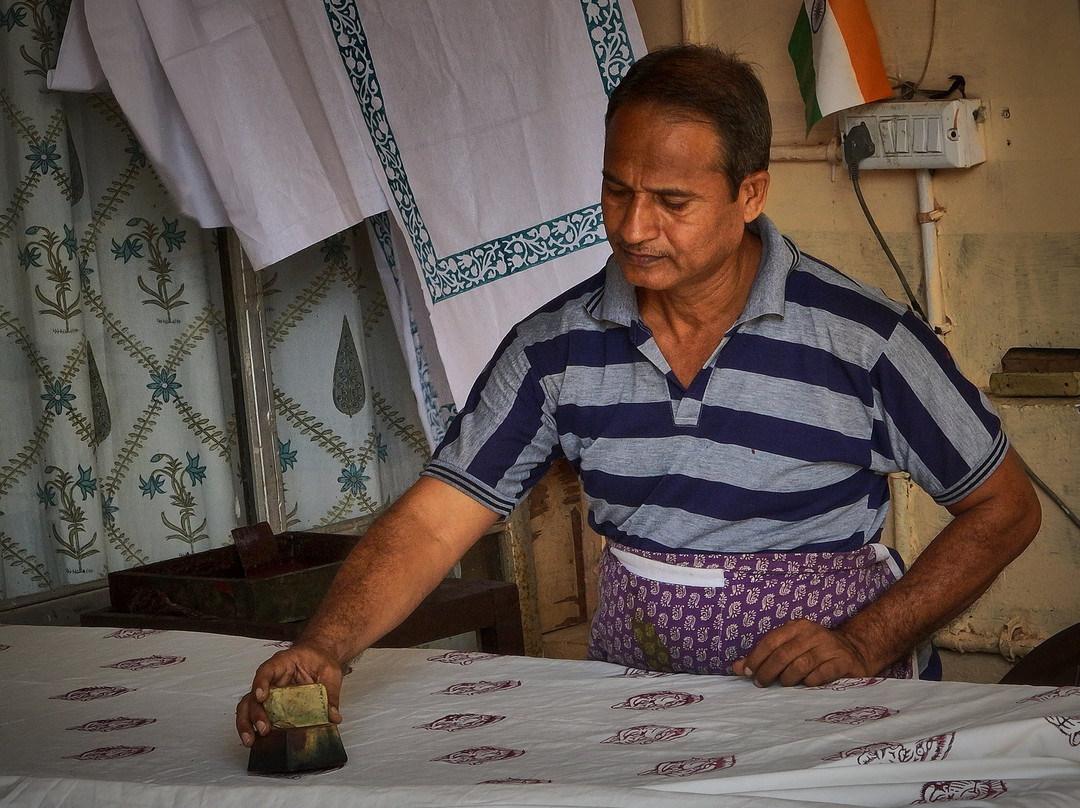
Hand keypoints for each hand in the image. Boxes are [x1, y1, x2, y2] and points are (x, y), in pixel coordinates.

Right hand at [235, 641, 342, 746]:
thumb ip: (330, 693)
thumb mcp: (330, 672)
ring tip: (251, 740)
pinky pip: (257, 715)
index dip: (260, 683)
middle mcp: (271, 679)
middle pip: (253, 694)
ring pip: (248, 706)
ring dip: (247, 724)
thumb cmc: (319, 660)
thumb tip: (333, 716)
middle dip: (255, 713)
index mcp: (282, 664)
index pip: (266, 671)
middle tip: (264, 728)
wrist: (319, 657)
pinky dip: (254, 727)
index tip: (261, 697)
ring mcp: (268, 692)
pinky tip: (256, 740)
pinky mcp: (271, 704)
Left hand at [732, 619, 872, 686]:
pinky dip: (809, 682)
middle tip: (761, 683)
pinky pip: (821, 674)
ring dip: (787, 678)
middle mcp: (813, 633)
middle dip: (768, 671)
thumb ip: (764, 657)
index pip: (771, 640)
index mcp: (797, 626)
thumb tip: (736, 668)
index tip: (747, 672)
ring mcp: (830, 647)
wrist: (855, 651)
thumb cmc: (814, 651)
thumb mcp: (790, 648)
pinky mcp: (843, 662)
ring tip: (784, 684)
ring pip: (801, 665)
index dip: (756, 657)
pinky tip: (806, 685)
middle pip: (783, 654)